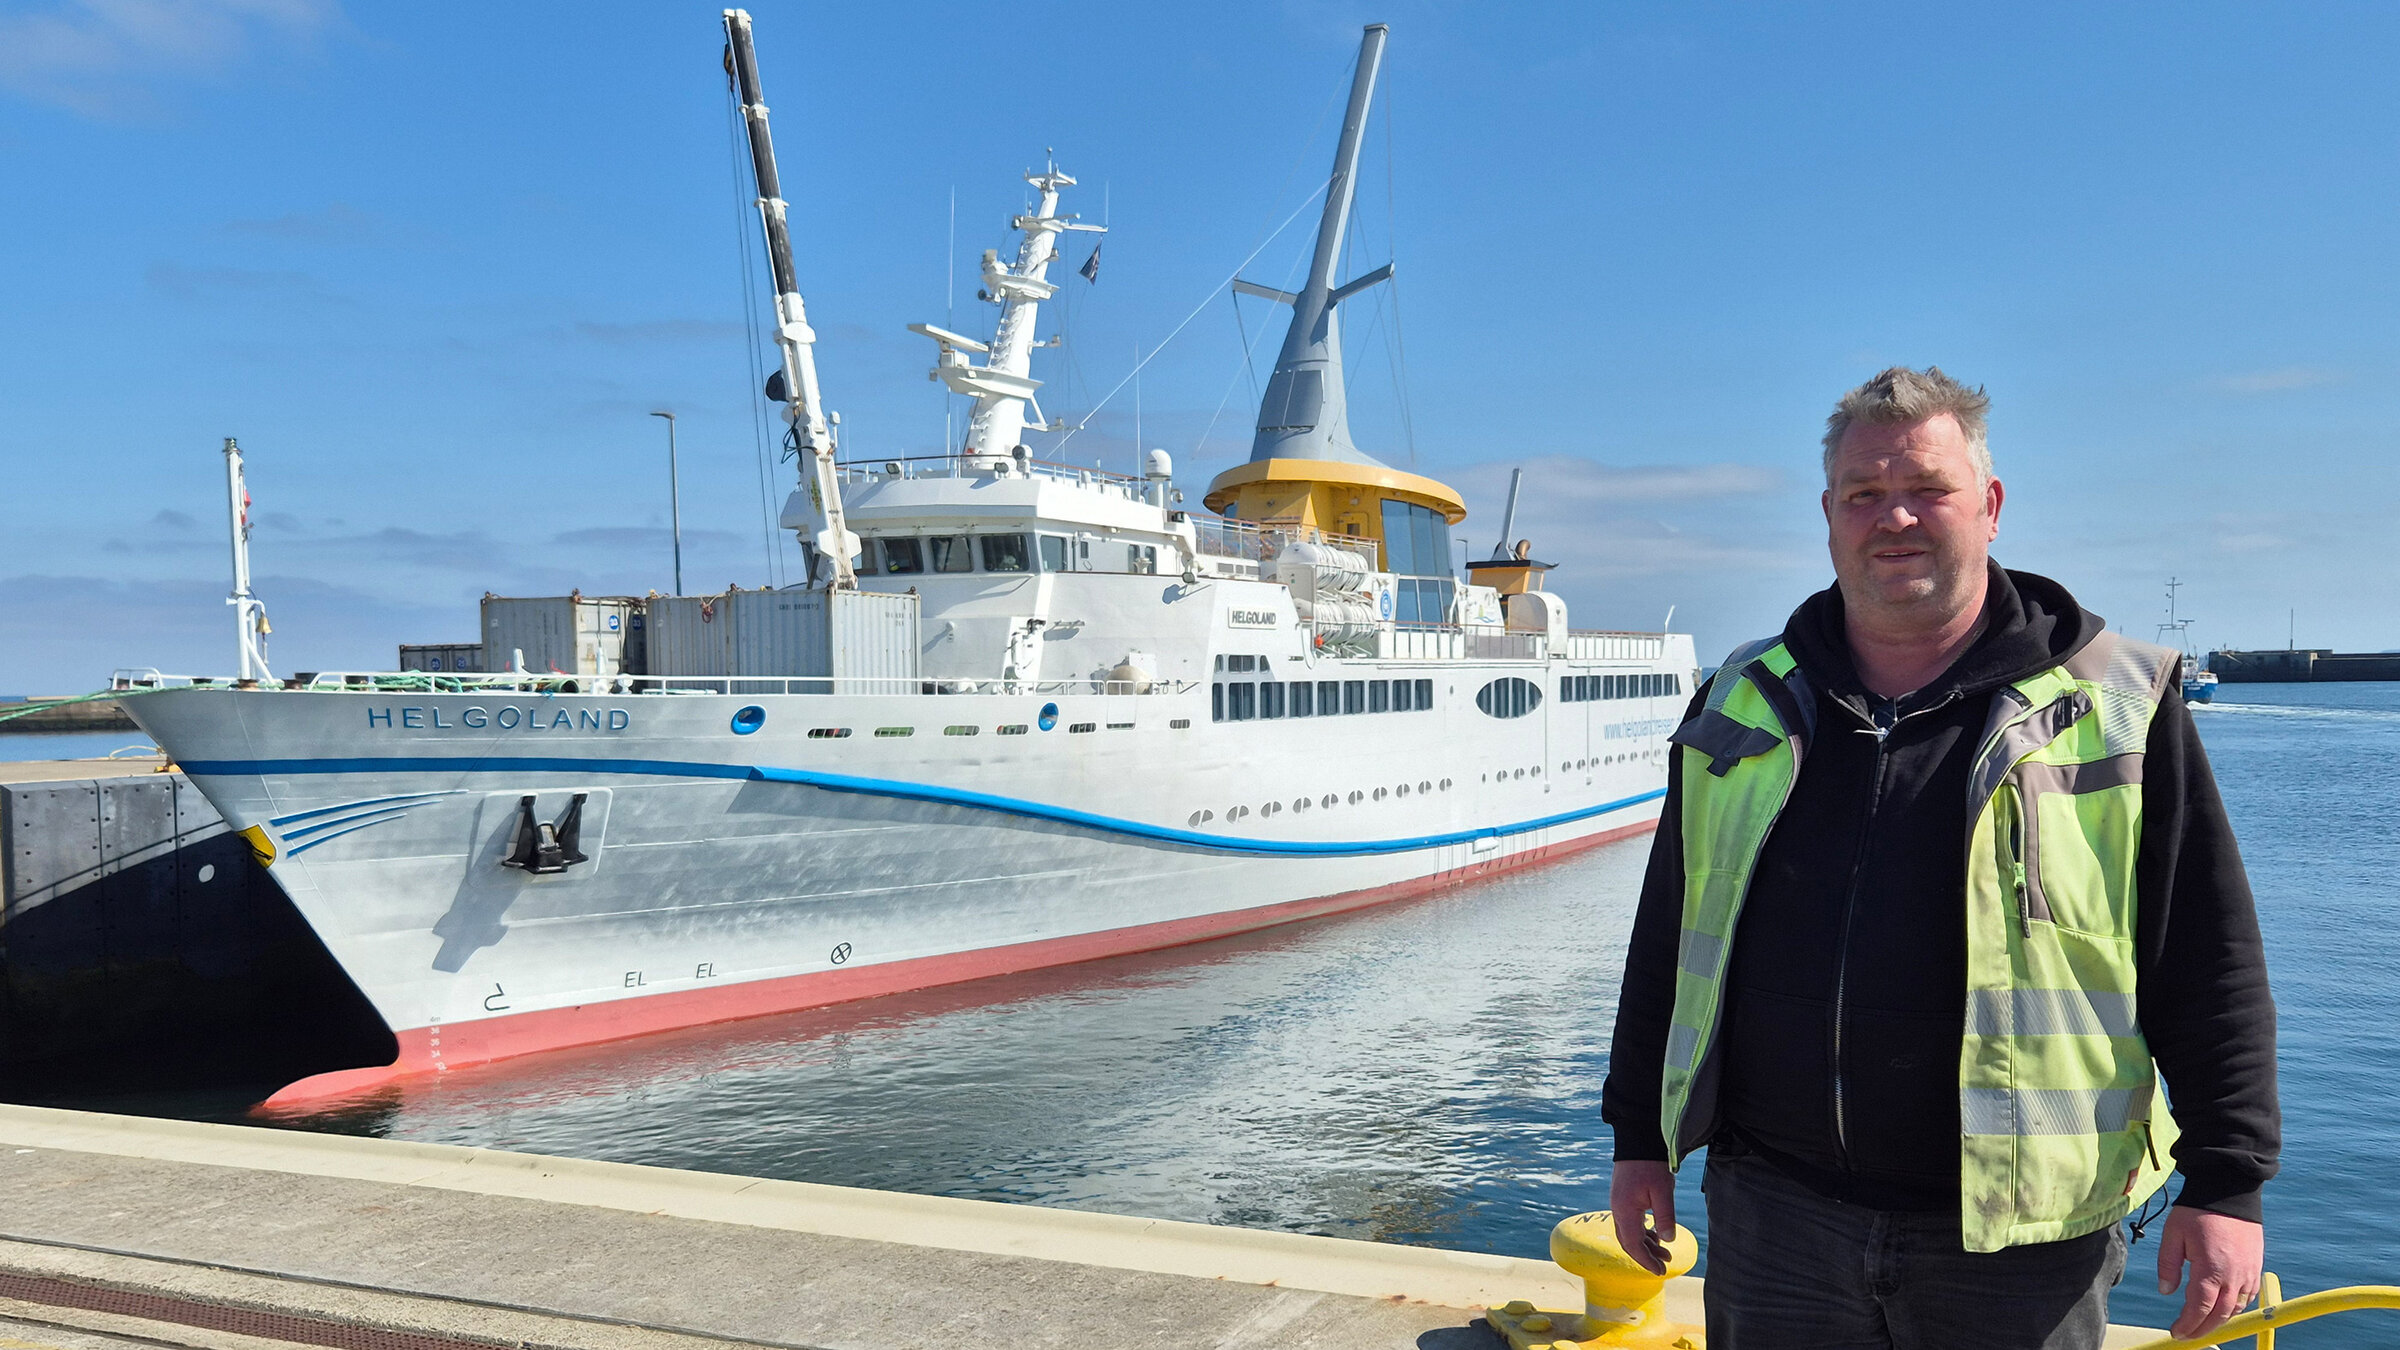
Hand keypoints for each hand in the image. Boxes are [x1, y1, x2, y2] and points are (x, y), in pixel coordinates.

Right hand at [1609, 1160, 1676, 1274]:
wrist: (1638, 1140)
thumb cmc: (1650, 1165)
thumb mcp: (1662, 1191)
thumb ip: (1665, 1217)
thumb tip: (1667, 1240)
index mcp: (1625, 1211)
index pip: (1633, 1245)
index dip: (1647, 1261)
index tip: (1661, 1271)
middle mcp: (1618, 1210)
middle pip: (1628, 1242)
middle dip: (1646, 1256)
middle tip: (1664, 1265)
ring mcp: (1619, 1203)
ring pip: (1629, 1232)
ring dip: (1646, 1244)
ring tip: (1665, 1252)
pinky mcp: (1624, 1198)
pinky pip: (1631, 1222)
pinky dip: (1643, 1232)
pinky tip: (1655, 1235)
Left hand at [2157, 1206, 2263, 1340]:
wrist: (2229, 1192)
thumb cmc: (2198, 1211)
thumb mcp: (2173, 1234)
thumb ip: (2168, 1265)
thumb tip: (2166, 1291)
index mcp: (2210, 1269)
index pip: (2199, 1308)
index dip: (2188, 1324)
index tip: (2176, 1332)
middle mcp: (2233, 1276)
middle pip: (2219, 1315)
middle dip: (2202, 1329)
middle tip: (2187, 1335)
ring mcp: (2248, 1273)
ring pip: (2235, 1309)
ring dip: (2218, 1320)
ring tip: (2201, 1323)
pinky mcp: (2255, 1268)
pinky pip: (2247, 1297)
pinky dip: (2234, 1307)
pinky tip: (2221, 1307)